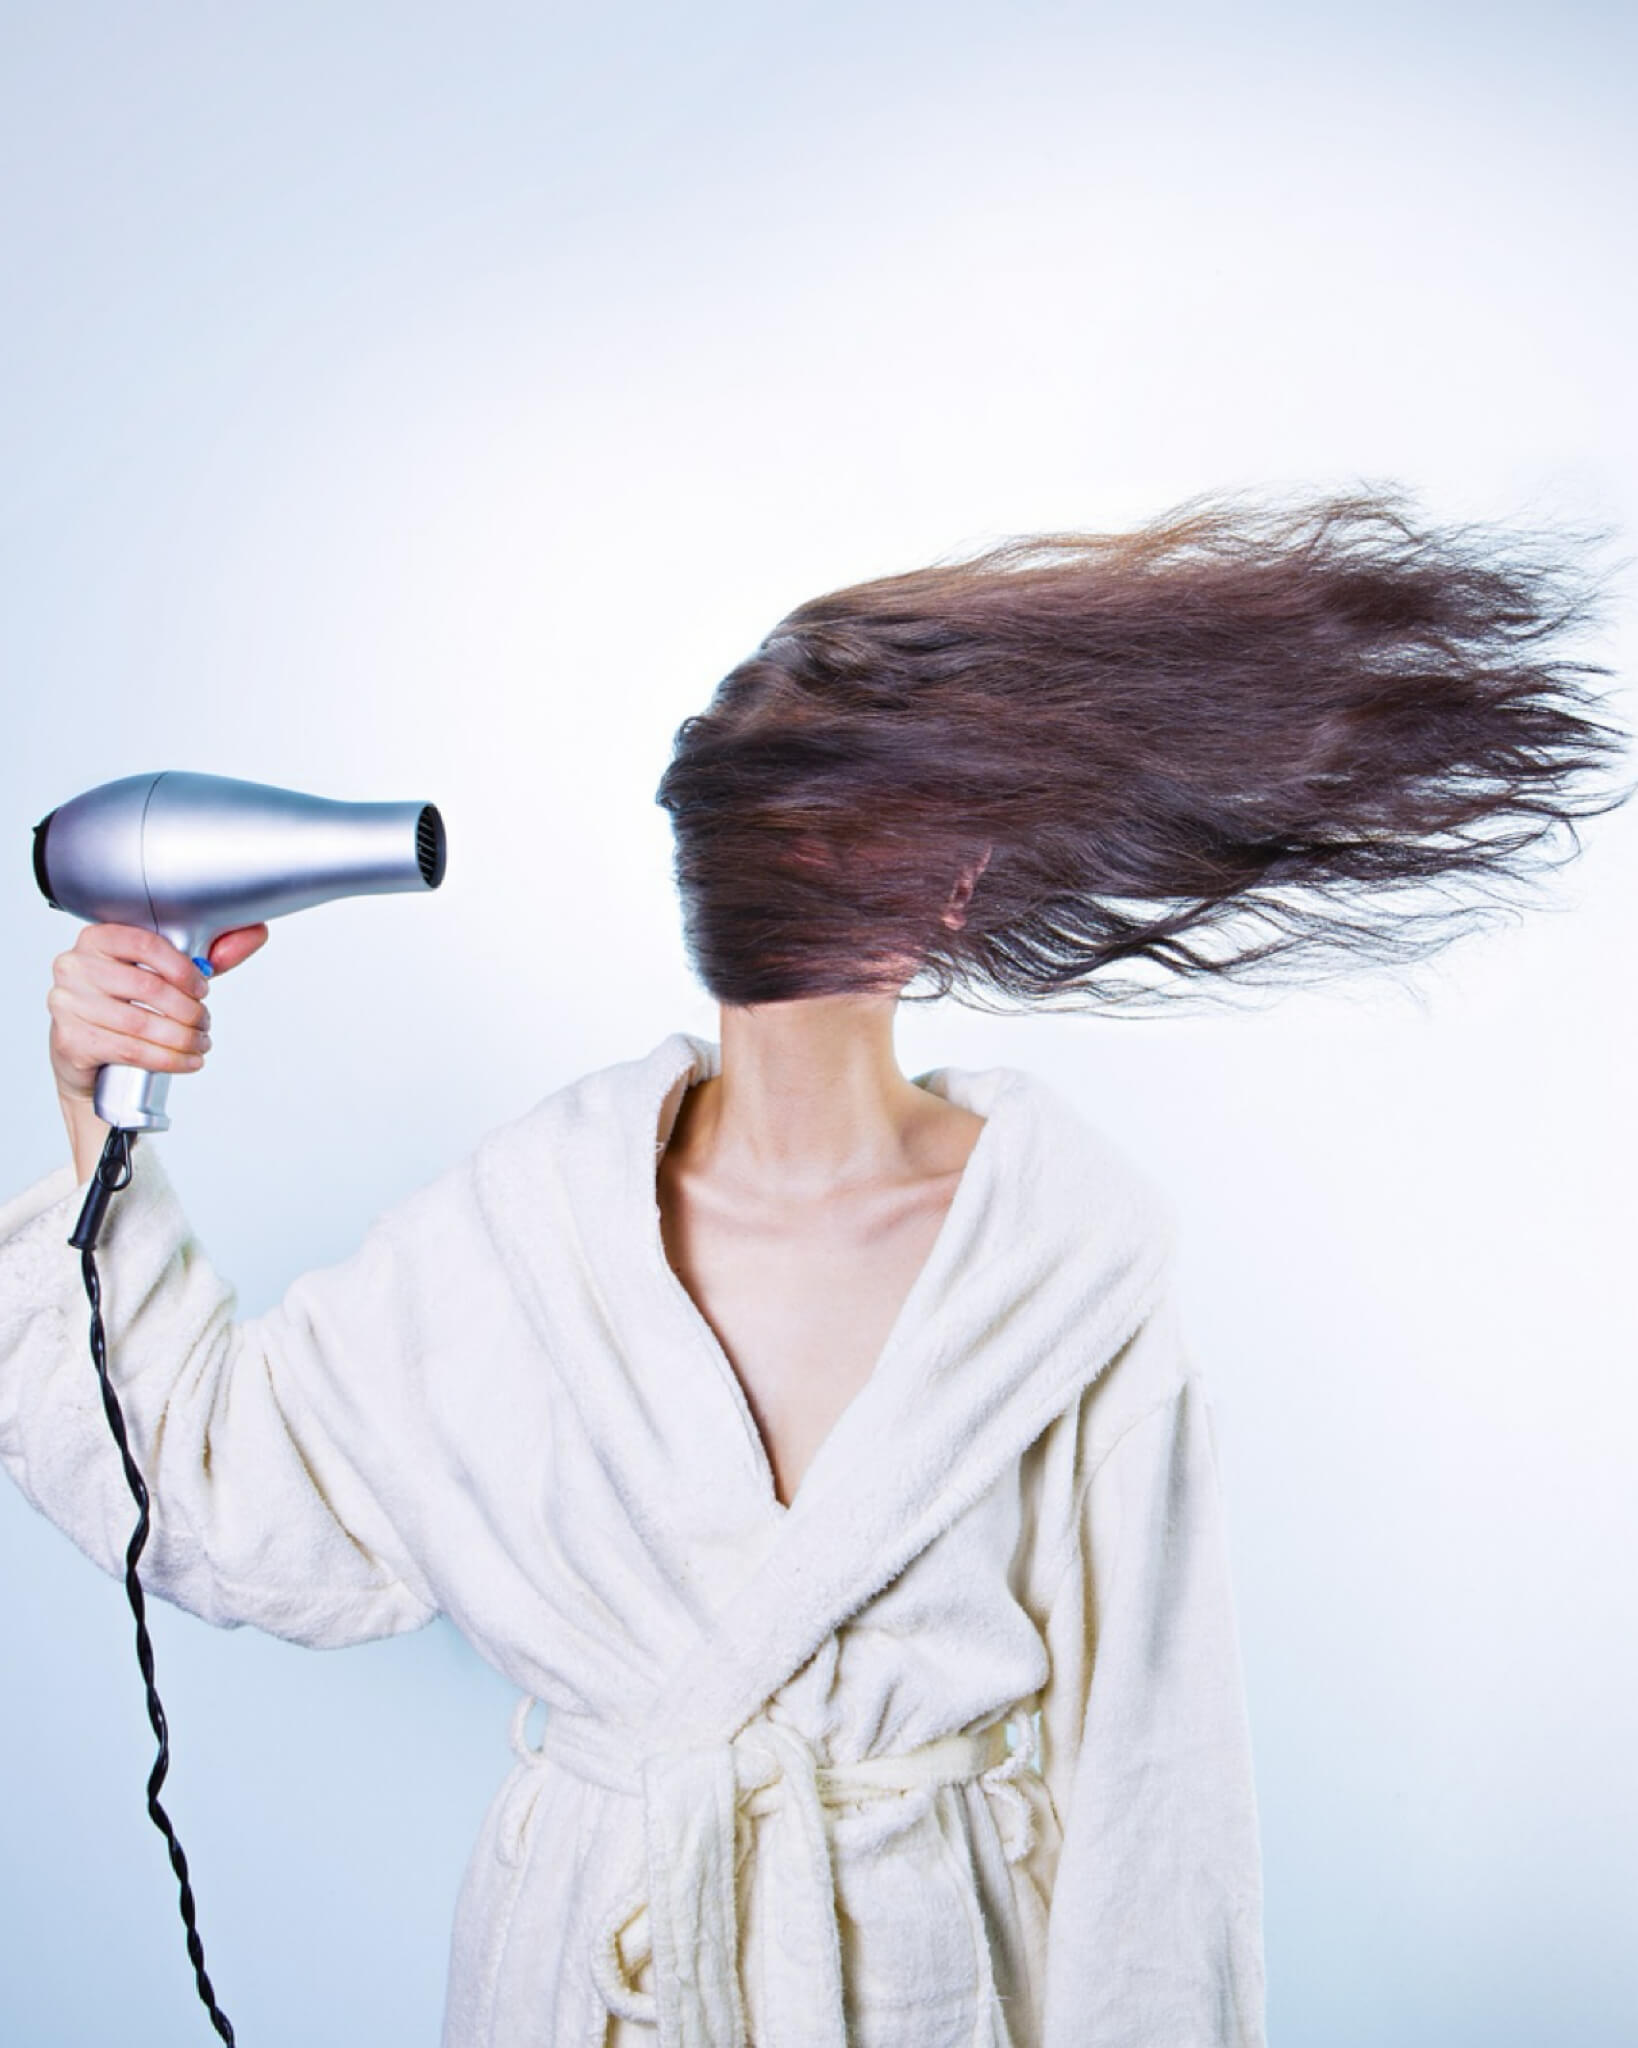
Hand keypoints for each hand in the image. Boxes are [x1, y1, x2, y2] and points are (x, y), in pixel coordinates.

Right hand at [47, 922, 269, 1108]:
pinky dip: (168, 1059)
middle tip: (205, 1022)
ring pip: (141, 1024)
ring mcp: (68, 1004)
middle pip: (147, 988)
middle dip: (189, 1010)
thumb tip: (254, 934)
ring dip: (183, 1038)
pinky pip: (131, 1050)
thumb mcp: (166, 974)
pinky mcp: (71, 1040)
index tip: (202, 988)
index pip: (146, 943)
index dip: (183, 969)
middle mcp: (75, 966)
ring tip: (200, 1043)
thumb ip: (207, 954)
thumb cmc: (126, 1004)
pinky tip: (187, 1060)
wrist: (87, 1052)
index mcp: (97, 938)